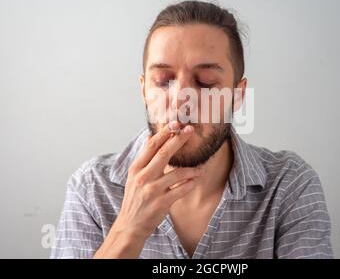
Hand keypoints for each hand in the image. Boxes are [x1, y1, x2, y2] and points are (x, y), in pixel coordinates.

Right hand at [94, 122, 201, 257]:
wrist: (130, 225)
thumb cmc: (135, 199)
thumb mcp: (134, 176)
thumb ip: (144, 158)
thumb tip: (151, 136)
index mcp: (136, 168)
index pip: (150, 145)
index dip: (164, 133)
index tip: (176, 123)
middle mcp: (142, 177)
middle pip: (163, 153)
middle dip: (178, 140)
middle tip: (190, 130)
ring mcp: (151, 191)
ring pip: (176, 173)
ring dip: (191, 168)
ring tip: (200, 168)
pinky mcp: (161, 203)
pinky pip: (181, 190)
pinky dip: (190, 183)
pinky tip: (196, 180)